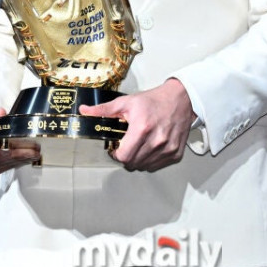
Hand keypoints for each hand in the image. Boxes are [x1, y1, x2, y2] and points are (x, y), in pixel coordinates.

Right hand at [0, 104, 40, 177]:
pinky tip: (26, 158)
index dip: (1, 151)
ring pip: (1, 165)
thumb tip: (0, 113)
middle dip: (17, 154)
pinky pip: (2, 168)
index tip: (17, 148)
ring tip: (34, 152)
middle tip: (34, 149)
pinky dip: (15, 162)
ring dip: (19, 160)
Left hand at [79, 79, 195, 171]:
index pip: (123, 156)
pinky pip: (157, 166)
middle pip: (133, 163)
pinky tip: (150, 147)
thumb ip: (104, 110)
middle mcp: (156, 141)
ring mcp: (167, 149)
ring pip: (144, 167)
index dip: (116, 154)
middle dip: (126, 156)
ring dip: (138, 159)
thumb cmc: (154, 101)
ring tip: (139, 144)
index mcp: (142, 128)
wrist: (181, 99)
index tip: (116, 148)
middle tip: (127, 145)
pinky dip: (151, 160)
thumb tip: (85, 111)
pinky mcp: (175, 154)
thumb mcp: (127, 102)